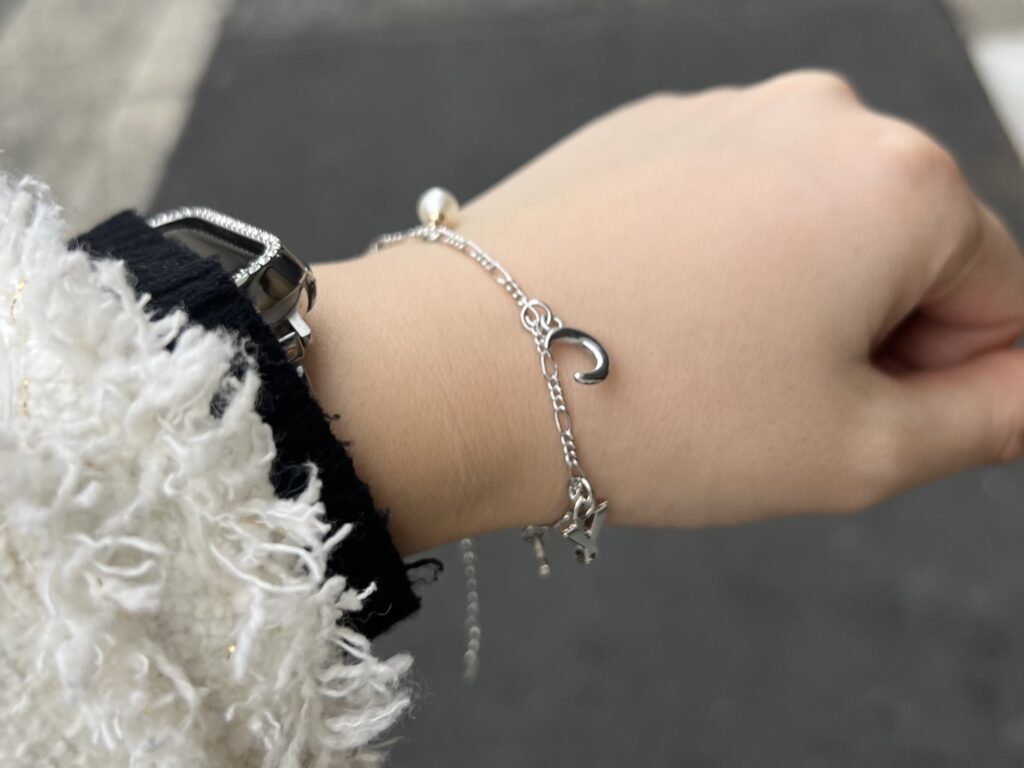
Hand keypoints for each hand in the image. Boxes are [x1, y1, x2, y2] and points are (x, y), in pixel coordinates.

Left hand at [305, 70, 1023, 553]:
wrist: (465, 367)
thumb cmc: (654, 410)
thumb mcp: (857, 450)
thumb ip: (988, 417)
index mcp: (901, 181)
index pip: (1004, 296)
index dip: (953, 380)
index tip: (872, 424)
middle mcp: (818, 116)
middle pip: (908, 249)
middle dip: (869, 335)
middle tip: (772, 406)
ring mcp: (722, 112)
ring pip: (813, 226)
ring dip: (791, 300)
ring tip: (703, 365)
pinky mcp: (647, 130)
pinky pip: (729, 204)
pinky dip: (720, 263)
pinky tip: (657, 317)